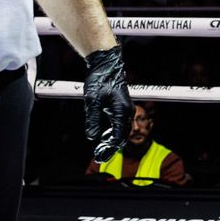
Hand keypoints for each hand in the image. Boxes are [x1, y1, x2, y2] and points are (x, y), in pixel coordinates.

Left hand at [82, 46, 133, 160]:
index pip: (118, 137)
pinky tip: (103, 134)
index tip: (100, 155)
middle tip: (99, 155)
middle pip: (122, 136)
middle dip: (111, 146)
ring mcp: (126, 110)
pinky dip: (112, 132)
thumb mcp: (92, 101)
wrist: (106, 65)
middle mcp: (127, 112)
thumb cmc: (101, 80)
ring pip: (121, 131)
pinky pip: (120, 124)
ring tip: (100, 147)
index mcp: (122, 112)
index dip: (109, 148)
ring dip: (112, 140)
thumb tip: (92, 137)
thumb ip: (92, 121)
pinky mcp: (122, 107)